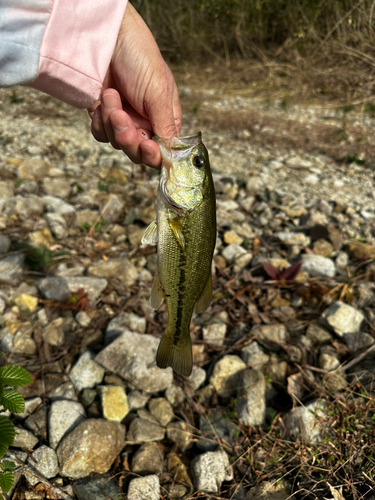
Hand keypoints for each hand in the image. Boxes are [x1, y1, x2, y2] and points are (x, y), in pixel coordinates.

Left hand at [89, 2, 181, 167]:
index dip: (154, 154)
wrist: (107, 36)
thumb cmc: (139, 55)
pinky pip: (100, 133)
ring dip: (111, 123)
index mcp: (164, 118)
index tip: (147, 147)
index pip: (162, 150)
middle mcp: (145, 123)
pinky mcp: (103, 115)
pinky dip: (99, 121)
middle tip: (121, 118)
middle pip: (138, 152)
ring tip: (110, 96)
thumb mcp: (158, 91)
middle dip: (128, 138)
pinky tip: (101, 101)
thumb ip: (165, 125)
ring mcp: (123, 120)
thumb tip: (170, 153)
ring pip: (117, 143)